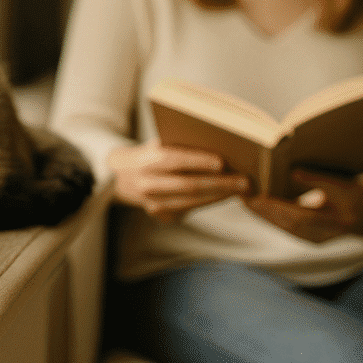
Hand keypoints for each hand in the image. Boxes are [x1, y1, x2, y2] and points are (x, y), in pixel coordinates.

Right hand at [107, 142, 249, 222]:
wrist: (118, 177)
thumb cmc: (147, 155)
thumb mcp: (156, 146)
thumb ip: (178, 147)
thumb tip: (217, 147)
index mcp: (146, 162)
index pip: (174, 160)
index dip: (199, 161)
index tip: (222, 162)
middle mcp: (148, 185)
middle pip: (188, 185)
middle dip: (219, 184)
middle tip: (244, 182)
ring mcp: (153, 204)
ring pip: (192, 201)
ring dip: (218, 196)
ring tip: (239, 190)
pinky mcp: (161, 215)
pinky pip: (190, 209)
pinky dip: (209, 201)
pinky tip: (224, 195)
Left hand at [242, 169, 362, 243]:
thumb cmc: (360, 198)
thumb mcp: (345, 185)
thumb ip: (319, 180)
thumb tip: (292, 171)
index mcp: (335, 222)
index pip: (299, 216)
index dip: (276, 207)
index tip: (256, 196)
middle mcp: (322, 236)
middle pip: (285, 223)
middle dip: (261, 209)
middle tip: (240, 193)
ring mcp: (313, 239)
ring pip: (281, 226)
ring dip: (261, 213)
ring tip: (242, 196)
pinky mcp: (307, 237)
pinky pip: (284, 227)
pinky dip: (269, 215)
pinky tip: (255, 204)